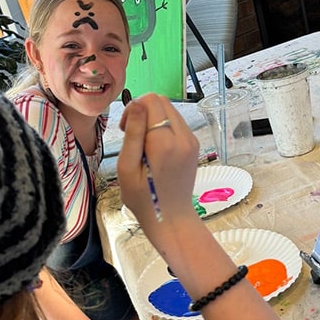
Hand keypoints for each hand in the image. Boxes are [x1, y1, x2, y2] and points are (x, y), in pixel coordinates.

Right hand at [117, 94, 199, 232]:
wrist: (171, 218)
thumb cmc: (143, 199)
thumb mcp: (127, 168)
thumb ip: (134, 133)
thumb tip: (137, 103)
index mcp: (165, 143)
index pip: (151, 101)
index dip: (133, 109)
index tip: (125, 130)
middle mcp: (183, 137)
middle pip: (162, 101)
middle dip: (143, 111)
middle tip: (132, 135)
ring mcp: (192, 141)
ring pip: (170, 110)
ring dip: (153, 118)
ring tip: (143, 143)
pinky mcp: (194, 145)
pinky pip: (177, 123)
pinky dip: (163, 127)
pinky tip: (155, 147)